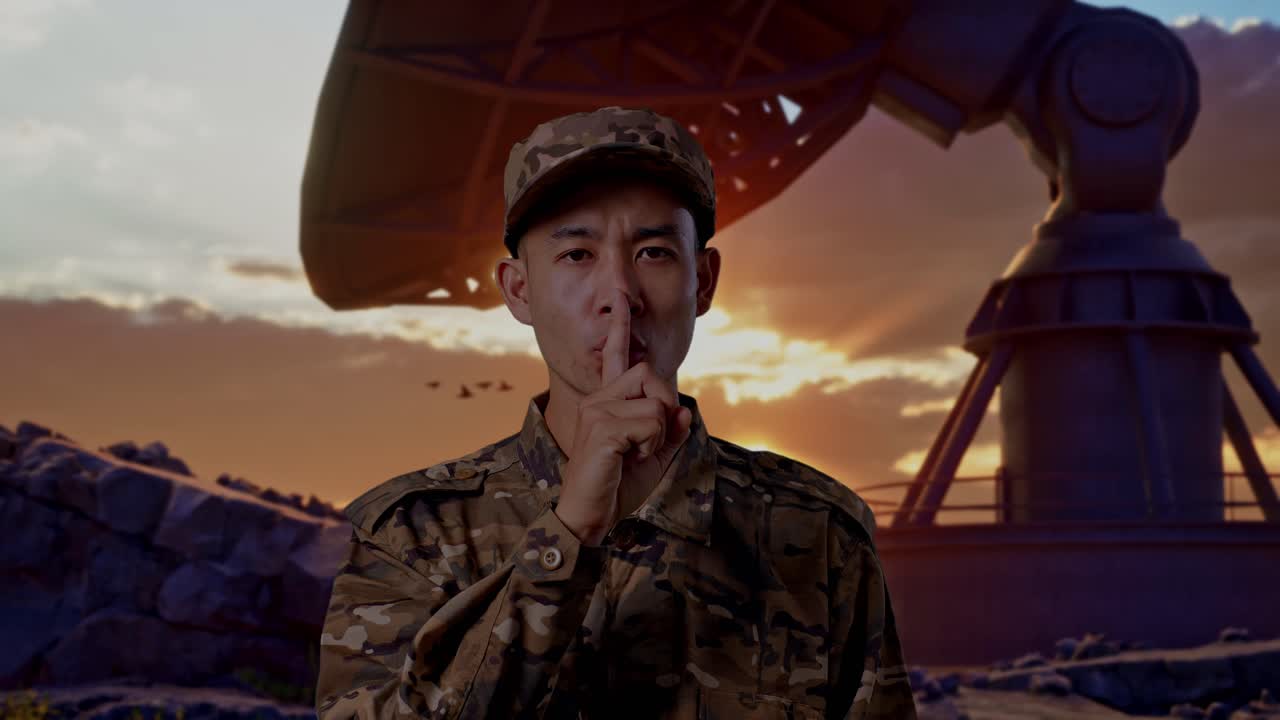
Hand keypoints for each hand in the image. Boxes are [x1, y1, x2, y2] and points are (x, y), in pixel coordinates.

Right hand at [554, 288, 692, 545]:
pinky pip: (650, 422)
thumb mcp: (654, 456)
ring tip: (633, 455)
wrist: (590, 515)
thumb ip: (670, 430)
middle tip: (647, 442)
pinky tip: (629, 459)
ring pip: (654, 404)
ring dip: (656, 436)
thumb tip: (682, 408)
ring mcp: (597, 409)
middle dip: (663, 407)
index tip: (622, 298)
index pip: (617, 357)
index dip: (621, 327)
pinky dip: (650, 445)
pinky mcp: (601, 426)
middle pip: (650, 375)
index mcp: (608, 401)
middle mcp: (599, 398)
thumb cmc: (617, 486)